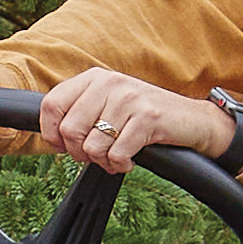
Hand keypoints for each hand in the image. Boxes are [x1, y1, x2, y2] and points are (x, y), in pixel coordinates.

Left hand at [32, 67, 229, 174]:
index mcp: (94, 78)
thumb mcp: (109, 103)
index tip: (63, 146)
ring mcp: (128, 99)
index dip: (51, 133)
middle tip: (96, 156)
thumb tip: (51, 137)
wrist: (192, 119)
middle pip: (69, 130)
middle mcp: (109, 83)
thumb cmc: (144, 116)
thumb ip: (81, 112)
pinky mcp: (147, 118)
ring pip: (92, 146)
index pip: (51, 104)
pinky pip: (116, 154)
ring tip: (115, 158)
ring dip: (102, 162)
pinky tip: (130, 160)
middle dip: (79, 153)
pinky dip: (120, 165)